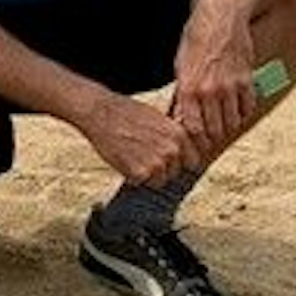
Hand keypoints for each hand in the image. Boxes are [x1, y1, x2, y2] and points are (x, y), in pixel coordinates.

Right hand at [78, 88, 195, 189]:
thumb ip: (173, 136)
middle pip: (176, 172)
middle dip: (164, 168)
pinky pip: (142, 183)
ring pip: (160, 180)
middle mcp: (172, 150)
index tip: (169, 159)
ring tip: (134, 155)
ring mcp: (157, 163)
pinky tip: (125, 160)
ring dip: (148, 173)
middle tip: (145, 155)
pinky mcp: (140, 173)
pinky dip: (133, 176)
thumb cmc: (127, 113)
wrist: (101, 113)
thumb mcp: (159, 118)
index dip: (181, 162)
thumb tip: (183, 151)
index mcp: (179, 134)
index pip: (193, 161)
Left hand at [171, 23, 259, 165]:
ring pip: (232, 123)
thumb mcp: (180, 67)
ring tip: (223, 122)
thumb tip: (179, 119)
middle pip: (214, 130)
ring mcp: (229, 87)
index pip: (193, 129)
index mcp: (188, 89)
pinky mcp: (246, 81)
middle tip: (211, 136)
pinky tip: (236, 107)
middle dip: (212, 137)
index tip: (197, 143)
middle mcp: (209, 91)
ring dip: (228, 125)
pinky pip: (248, 108)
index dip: (195, 141)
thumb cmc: (196, 40)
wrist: (220, 18)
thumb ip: (182, 95)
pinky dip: (243, 112)